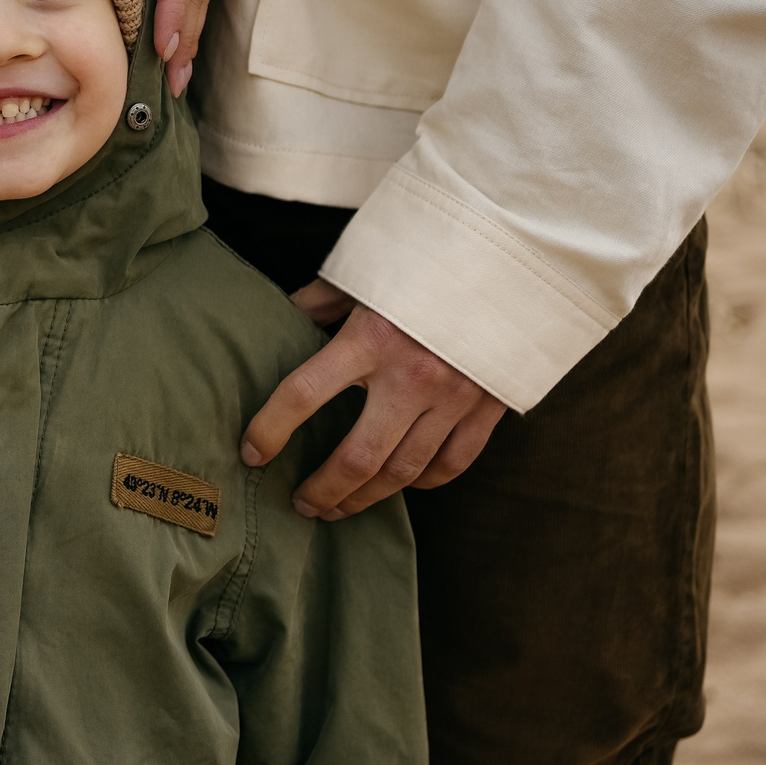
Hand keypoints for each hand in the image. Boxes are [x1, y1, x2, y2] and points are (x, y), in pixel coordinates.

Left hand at [242, 283, 506, 519]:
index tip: (251, 452)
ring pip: (402, 472)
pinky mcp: (488, 407)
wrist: (514, 256)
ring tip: (338, 508)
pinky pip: (452, 463)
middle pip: (356, 457)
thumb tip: (280, 322)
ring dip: (365, 498)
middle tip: (300, 505)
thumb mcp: (365, 272)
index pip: (302, 395)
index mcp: (371, 336)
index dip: (269, 429)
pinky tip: (399, 484)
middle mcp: (412, 374)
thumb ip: (320, 303)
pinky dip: (423, 482)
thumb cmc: (428, 259)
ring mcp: (454, 396)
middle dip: (322, 490)